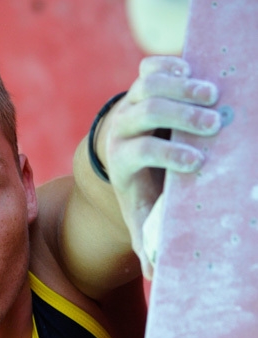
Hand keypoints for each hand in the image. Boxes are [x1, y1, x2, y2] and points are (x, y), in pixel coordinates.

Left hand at [102, 56, 220, 278]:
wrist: (126, 153)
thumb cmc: (142, 188)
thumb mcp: (141, 214)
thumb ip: (148, 238)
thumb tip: (156, 273)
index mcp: (121, 159)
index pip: (139, 151)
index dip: (166, 154)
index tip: (197, 162)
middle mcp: (121, 127)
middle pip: (147, 112)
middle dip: (181, 116)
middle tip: (215, 123)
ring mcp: (130, 101)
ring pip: (150, 84)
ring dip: (183, 86)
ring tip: (214, 94)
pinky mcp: (141, 83)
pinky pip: (152, 66)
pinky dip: (173, 64)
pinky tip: (196, 68)